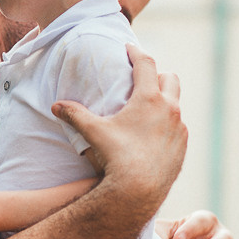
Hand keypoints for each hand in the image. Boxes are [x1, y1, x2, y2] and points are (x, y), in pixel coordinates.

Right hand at [52, 44, 185, 210]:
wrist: (138, 190)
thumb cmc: (116, 157)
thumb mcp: (94, 132)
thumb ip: (75, 115)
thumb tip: (55, 106)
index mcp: (149, 99)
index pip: (146, 64)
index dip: (136, 52)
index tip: (129, 48)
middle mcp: (170, 109)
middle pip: (169, 78)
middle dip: (157, 74)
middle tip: (143, 78)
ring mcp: (179, 129)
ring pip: (176, 104)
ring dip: (164, 100)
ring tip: (149, 108)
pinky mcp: (182, 146)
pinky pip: (178, 127)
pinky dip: (168, 124)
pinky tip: (155, 133)